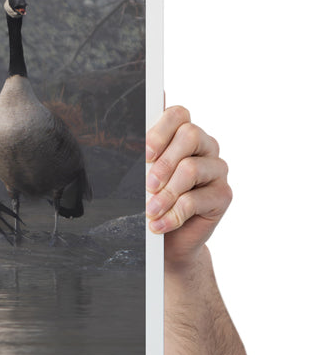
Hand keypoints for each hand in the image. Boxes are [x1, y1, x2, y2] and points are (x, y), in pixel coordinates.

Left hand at [145, 105, 231, 269]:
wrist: (168, 239)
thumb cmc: (152, 200)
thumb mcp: (141, 175)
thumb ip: (142, 152)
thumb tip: (131, 129)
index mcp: (183, 134)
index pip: (178, 114)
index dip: (160, 131)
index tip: (144, 153)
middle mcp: (205, 146)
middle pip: (190, 135)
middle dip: (163, 162)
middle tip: (148, 185)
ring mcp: (216, 169)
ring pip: (191, 168)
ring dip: (165, 193)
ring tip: (150, 211)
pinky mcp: (223, 194)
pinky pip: (196, 199)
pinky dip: (172, 214)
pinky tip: (159, 224)